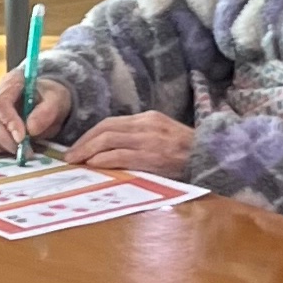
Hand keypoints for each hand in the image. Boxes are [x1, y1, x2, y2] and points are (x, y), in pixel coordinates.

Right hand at [0, 74, 73, 157]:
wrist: (48, 104)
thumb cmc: (51, 99)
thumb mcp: (57, 100)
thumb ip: (47, 112)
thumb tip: (31, 128)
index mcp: (12, 83)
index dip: (8, 123)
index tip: (22, 138)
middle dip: (7, 140)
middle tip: (26, 152)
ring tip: (14, 152)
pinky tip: (1, 152)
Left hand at [69, 111, 194, 175]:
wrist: (213, 156)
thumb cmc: (188, 153)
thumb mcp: (163, 136)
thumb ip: (141, 138)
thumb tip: (114, 149)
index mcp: (148, 118)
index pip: (111, 122)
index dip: (91, 134)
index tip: (78, 146)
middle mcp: (147, 125)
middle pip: (106, 128)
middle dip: (84, 142)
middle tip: (69, 155)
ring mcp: (150, 140)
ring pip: (110, 139)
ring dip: (88, 150)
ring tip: (76, 161)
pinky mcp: (152, 156)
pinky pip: (121, 155)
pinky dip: (104, 159)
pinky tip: (93, 164)